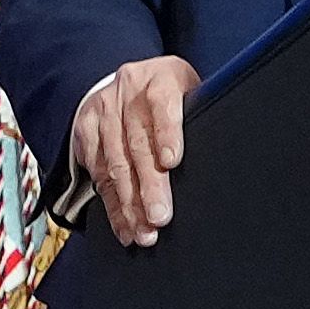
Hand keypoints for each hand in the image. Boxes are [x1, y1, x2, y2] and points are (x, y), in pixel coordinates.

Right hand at [72, 59, 199, 246]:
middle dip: (149, 184)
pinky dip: (113, 206)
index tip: (171, 162)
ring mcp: (103, 110)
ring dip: (129, 203)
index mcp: (161, 78)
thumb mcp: (191, 94)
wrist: (130, 82)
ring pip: (114, 163)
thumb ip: (200, 118)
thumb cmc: (173, 97)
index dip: (167, 133)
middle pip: (138, 143)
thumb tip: (223, 162)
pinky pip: (97, 174)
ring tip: (145, 231)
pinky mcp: (86, 130)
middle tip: (160, 216)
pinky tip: (126, 227)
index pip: (163, 102)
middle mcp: (128, 91)